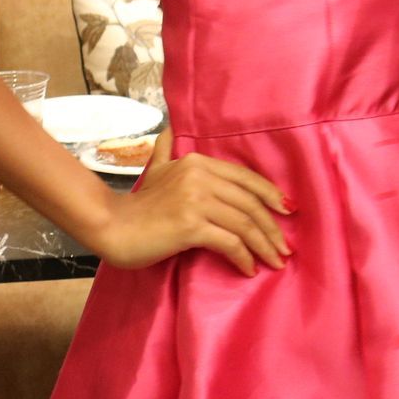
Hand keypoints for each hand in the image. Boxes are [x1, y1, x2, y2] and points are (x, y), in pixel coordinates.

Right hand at [92, 128, 292, 275]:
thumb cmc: (137, 206)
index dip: (271, 195)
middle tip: (283, 249)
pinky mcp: (191, 226)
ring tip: (273, 262)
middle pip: (250, 203)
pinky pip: (230, 242)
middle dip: (272, 228)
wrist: (111, 227)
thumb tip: (170, 130)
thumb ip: (166, 151)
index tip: (287, 212)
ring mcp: (196, 200)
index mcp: (197, 162)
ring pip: (245, 223)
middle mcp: (200, 176)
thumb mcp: (155, 170)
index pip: (246, 178)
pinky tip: (248, 269)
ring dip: (264, 246)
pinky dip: (244, 257)